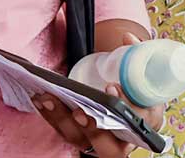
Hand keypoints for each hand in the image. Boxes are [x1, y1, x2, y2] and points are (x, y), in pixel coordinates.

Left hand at [35, 32, 164, 156]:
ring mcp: (97, 144)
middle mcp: (121, 142)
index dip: (126, 108)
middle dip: (92, 128)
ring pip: (79, 139)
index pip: (138, 123)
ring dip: (63, 119)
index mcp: (144, 125)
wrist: (128, 110)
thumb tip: (127, 38)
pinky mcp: (79, 138)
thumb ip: (137, 56)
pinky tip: (40, 99)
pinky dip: (51, 116)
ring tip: (49, 98)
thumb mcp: (143, 76)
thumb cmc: (136, 92)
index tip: (112, 88)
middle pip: (107, 146)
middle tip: (79, 111)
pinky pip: (63, 132)